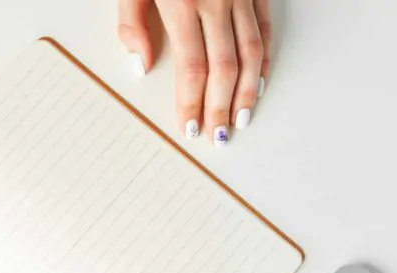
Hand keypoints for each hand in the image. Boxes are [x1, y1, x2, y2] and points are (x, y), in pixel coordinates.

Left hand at [119, 0, 270, 144]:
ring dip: (246, 91)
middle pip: (223, 68)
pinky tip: (257, 83)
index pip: (191, 68)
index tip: (190, 128)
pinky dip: (263, 59)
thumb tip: (140, 67)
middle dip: (220, 108)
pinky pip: (264, 28)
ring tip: (240, 119)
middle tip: (218, 136)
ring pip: (251, 52)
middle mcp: (216, 1)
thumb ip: (131, 22)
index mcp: (182, 4)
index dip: (192, 103)